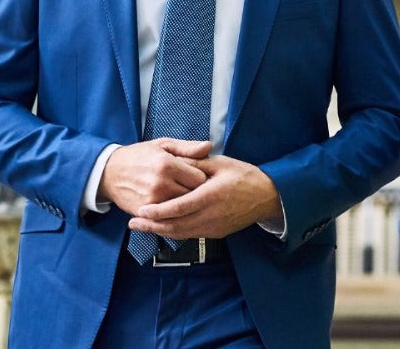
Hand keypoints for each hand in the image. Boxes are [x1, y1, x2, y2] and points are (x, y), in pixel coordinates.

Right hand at [99, 138, 210, 214]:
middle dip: (197, 193)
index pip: (200, 178)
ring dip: (186, 204)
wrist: (109, 172)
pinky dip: (173, 213)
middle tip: (194, 188)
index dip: (203, 178)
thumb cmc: (139, 156)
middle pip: (194, 195)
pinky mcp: (145, 213)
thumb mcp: (163, 145)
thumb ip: (187, 147)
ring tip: (184, 195)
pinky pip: (168, 217)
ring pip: (183, 208)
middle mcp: (160, 184)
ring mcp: (152, 201)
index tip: (200, 176)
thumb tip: (208, 147)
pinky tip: (172, 205)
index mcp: (166, 165)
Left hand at [127, 154, 280, 239]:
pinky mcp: (216, 233)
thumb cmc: (244, 176)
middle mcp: (211, 215)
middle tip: (132, 223)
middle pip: (176, 226)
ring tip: (142, 228)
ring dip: (160, 232)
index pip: (179, 207)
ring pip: (181, 234)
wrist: (267, 197)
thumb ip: (196, 165)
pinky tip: (163, 228)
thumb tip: (174, 164)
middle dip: (152, 226)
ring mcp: (213, 227)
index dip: (158, 211)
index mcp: (211, 196)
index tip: (141, 211)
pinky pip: (190, 235)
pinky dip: (174, 233)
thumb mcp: (220, 163)